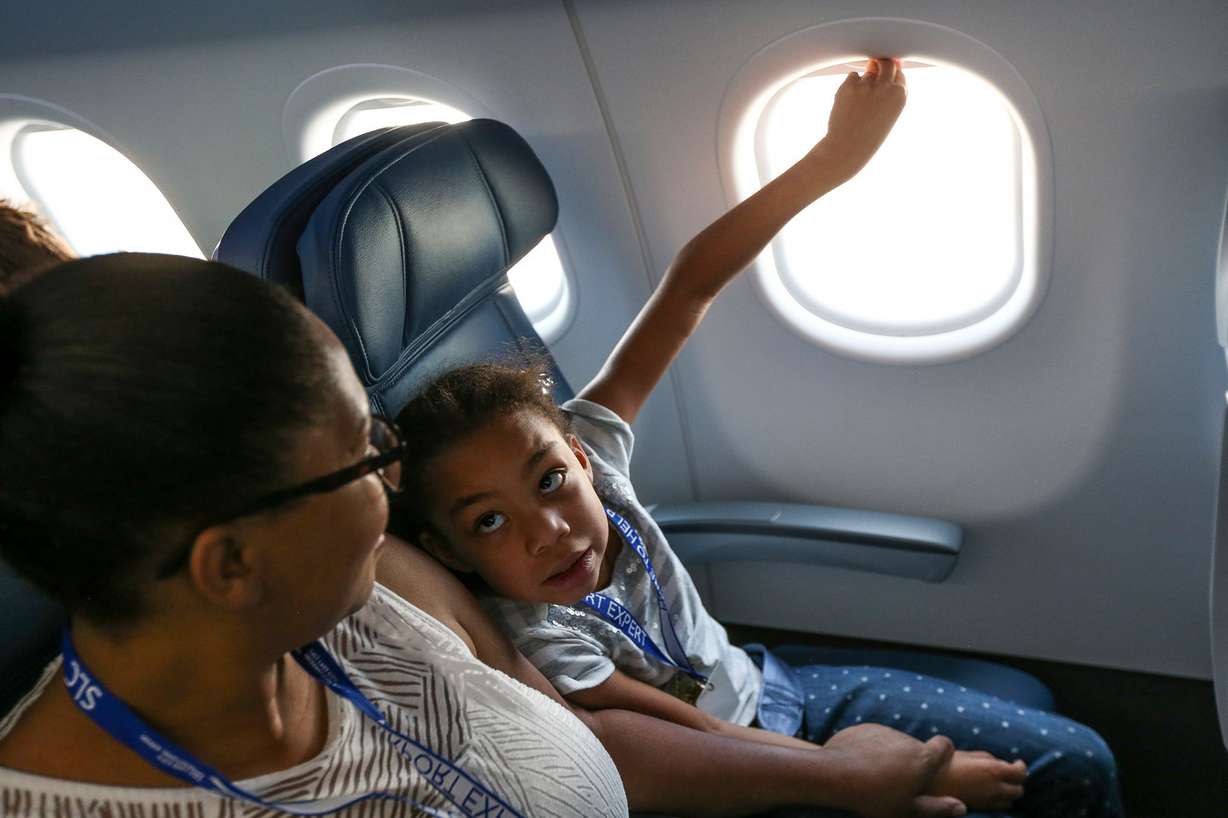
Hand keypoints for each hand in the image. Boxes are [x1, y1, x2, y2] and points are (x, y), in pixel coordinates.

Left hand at [811, 56, 906, 184]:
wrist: (847, 149)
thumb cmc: (868, 134)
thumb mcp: (887, 111)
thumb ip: (888, 88)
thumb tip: (880, 62)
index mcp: (900, 95)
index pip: (899, 74)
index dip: (889, 81)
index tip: (881, 92)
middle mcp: (886, 87)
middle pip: (886, 63)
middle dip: (879, 68)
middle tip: (869, 86)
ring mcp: (868, 84)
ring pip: (867, 72)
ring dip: (863, 84)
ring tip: (858, 106)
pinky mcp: (849, 85)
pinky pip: (852, 77)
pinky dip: (850, 87)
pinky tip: (848, 105)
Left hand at [822, 724, 966, 817]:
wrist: (834, 774)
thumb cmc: (875, 796)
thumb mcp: (909, 809)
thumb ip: (937, 808)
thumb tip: (961, 807)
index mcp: (922, 757)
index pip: (944, 744)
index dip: (944, 752)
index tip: (939, 762)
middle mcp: (905, 739)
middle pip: (916, 746)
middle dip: (912, 760)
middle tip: (901, 781)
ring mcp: (883, 731)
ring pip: (894, 742)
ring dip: (891, 754)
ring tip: (878, 776)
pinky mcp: (863, 728)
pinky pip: (874, 738)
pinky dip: (872, 748)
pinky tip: (861, 765)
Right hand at [927, 750, 1026, 811]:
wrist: (931, 783)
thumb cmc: (947, 764)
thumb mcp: (969, 754)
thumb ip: (988, 758)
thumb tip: (1001, 763)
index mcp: (994, 770)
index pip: (1021, 773)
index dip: (1021, 767)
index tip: (1017, 762)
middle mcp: (996, 788)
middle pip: (1019, 790)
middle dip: (1017, 782)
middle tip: (1010, 774)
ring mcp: (989, 801)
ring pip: (1010, 801)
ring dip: (1009, 793)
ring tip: (1001, 785)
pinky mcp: (982, 808)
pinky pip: (999, 807)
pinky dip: (1000, 800)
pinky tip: (991, 792)